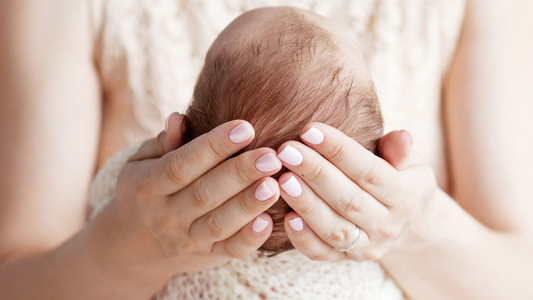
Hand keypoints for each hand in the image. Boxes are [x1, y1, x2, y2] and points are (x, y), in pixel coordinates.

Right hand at [89, 115, 281, 279]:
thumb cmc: (145, 189)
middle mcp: (166, 215)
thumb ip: (162, 142)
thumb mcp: (141, 163)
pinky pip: (231, 250)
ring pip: (219, 223)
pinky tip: (269, 221)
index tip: (245, 127)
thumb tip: (178, 119)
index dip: (213, 146)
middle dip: (239, 174)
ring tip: (274, 184)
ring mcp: (188, 239)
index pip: (181, 164)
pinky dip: (250, 239)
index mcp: (148, 185)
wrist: (133, 247)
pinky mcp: (208, 255)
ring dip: (248, 204)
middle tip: (270, 156)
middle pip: (204, 194)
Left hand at [275, 123, 435, 260]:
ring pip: (334, 228)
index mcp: (406, 196)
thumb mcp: (412, 163)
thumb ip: (401, 151)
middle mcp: (388, 226)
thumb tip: (400, 137)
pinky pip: (322, 253)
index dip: (338, 150)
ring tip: (282, 180)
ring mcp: (367, 246)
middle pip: (348, 200)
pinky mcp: (346, 259)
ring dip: (306, 204)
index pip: (368, 171)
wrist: (409, 227)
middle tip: (286, 151)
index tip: (309, 130)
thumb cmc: (401, 180)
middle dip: (315, 173)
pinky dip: (303, 238)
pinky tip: (285, 217)